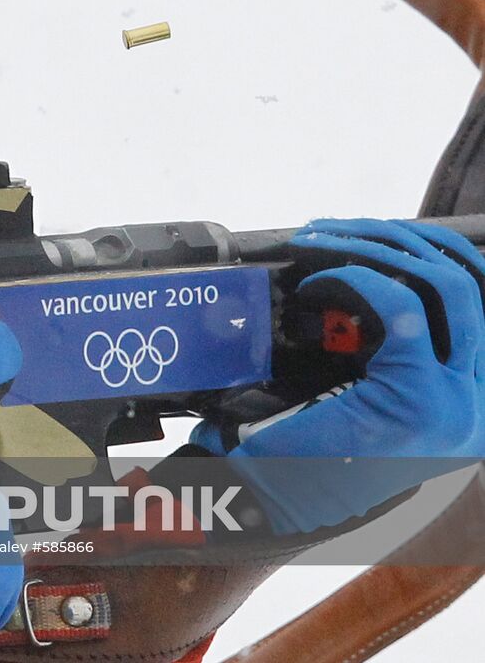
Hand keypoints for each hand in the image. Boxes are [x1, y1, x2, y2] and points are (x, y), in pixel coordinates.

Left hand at [192, 218, 484, 532]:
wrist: (268, 504)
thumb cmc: (302, 452)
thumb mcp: (351, 390)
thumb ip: (373, 344)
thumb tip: (349, 274)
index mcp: (465, 395)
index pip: (477, 298)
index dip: (428, 252)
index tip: (366, 235)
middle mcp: (476, 400)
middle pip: (469, 281)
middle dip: (401, 238)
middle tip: (338, 227)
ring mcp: (458, 402)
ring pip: (448, 285)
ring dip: (381, 246)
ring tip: (325, 236)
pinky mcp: (420, 398)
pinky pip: (401, 308)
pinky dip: (357, 279)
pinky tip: (319, 281)